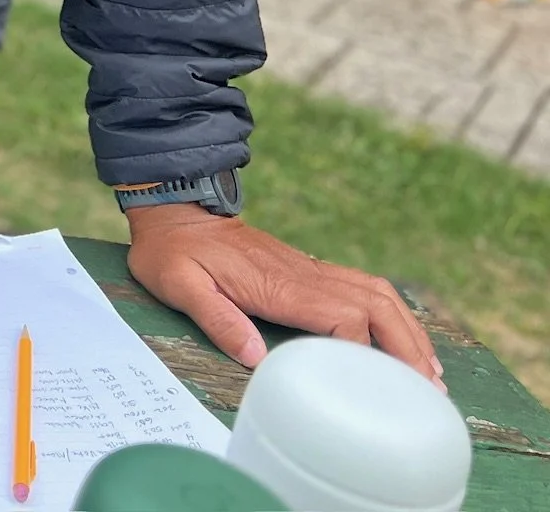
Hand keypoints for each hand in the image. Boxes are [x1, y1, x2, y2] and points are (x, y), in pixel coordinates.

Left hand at [125, 203, 441, 384]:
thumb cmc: (172, 252)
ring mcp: (311, 269)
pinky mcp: (309, 270)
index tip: (374, 385)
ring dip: (408, 330)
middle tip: (429, 390)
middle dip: (408, 346)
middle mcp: (305, 274)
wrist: (175, 211)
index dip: (364, 350)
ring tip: (429, 373)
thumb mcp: (178, 285)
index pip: (343, 317)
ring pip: (378, 294)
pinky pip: (364, 288)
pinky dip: (393, 314)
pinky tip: (402, 339)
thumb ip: (215, 318)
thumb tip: (256, 357)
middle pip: (377, 305)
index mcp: (278, 283)